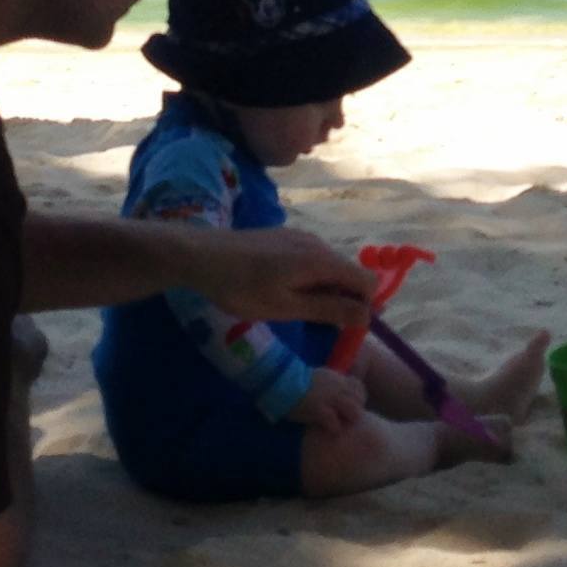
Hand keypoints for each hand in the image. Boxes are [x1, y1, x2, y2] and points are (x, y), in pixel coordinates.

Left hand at [187, 226, 376, 328]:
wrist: (199, 255)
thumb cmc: (241, 287)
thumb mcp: (285, 307)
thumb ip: (328, 309)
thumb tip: (367, 316)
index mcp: (321, 260)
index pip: (367, 281)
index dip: (364, 307)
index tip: (344, 328)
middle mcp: (317, 243)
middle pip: (349, 274)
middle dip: (343, 301)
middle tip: (316, 325)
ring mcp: (300, 237)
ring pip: (329, 268)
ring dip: (324, 292)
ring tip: (296, 311)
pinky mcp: (284, 238)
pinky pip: (311, 261)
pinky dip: (309, 280)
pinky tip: (283, 292)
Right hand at [289, 369, 368, 430]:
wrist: (282, 380)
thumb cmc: (296, 380)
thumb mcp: (319, 376)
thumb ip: (331, 383)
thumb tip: (337, 392)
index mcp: (337, 378)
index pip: (359, 387)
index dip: (358, 398)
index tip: (350, 406)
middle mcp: (337, 387)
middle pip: (360, 401)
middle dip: (355, 411)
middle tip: (345, 419)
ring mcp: (330, 398)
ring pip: (354, 412)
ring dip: (348, 420)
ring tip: (338, 425)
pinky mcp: (319, 410)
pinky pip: (335, 423)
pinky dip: (334, 429)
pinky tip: (327, 430)